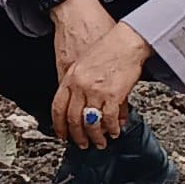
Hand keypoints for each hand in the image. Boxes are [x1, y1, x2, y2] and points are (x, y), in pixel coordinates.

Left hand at [48, 0, 152, 148]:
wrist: (126, 40)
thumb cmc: (107, 47)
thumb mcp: (82, 63)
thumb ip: (76, 82)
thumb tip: (77, 102)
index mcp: (70, 78)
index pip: (58, 108)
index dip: (59, 125)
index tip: (63, 135)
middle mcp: (80, 86)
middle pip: (73, 119)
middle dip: (78, 136)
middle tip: (83, 144)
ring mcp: (96, 91)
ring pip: (91, 123)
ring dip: (96, 136)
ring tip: (100, 142)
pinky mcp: (113, 94)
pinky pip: (109, 119)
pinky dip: (112, 128)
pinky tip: (115, 131)